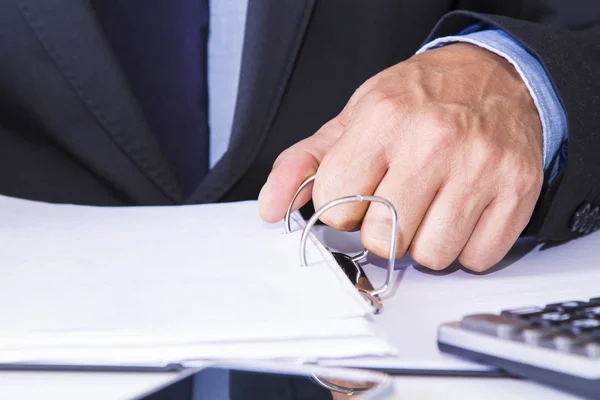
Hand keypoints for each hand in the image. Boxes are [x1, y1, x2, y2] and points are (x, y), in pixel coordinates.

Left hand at [258, 43, 542, 271]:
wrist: (494, 78)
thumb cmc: (419, 101)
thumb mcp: (353, 119)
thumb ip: (305, 162)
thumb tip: (271, 208)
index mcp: (383, 117)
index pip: (336, 205)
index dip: (343, 207)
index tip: (360, 192)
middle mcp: (433, 140)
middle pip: (383, 239)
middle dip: (382, 229)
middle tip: (398, 199)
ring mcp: (480, 166)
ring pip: (430, 255)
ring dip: (424, 241)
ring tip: (431, 203)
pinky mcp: (517, 189)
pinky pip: (476, 257)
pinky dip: (465, 245)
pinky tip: (463, 211)